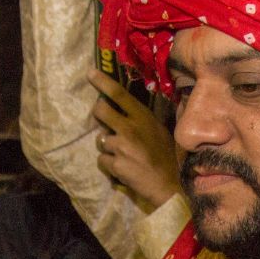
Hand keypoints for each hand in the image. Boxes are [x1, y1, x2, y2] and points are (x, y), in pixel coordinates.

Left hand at [88, 69, 182, 212]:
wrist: (169, 185)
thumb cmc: (167, 157)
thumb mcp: (159, 131)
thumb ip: (142, 120)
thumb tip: (124, 111)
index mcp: (143, 117)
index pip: (119, 94)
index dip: (102, 82)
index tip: (90, 73)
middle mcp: (130, 128)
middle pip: (101, 110)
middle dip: (98, 114)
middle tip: (105, 122)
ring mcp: (121, 146)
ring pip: (101, 140)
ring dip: (108, 148)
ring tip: (123, 156)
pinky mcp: (116, 164)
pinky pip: (102, 160)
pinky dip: (109, 165)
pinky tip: (122, 169)